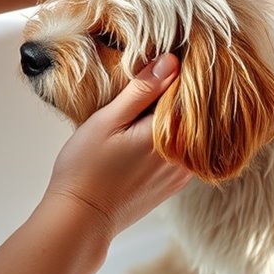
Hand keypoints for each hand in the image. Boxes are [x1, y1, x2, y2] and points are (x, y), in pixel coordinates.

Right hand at [43, 54, 192, 238]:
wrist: (81, 220)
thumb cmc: (86, 168)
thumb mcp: (108, 121)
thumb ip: (141, 91)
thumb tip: (171, 61)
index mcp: (169, 134)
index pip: (190, 93)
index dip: (181, 72)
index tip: (173, 54)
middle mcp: (184, 155)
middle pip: (193, 114)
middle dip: (180, 93)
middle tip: (166, 69)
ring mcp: (182, 172)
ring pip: (190, 133)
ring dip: (177, 116)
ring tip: (158, 97)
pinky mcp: (175, 183)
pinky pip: (185, 151)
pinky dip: (175, 136)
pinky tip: (154, 128)